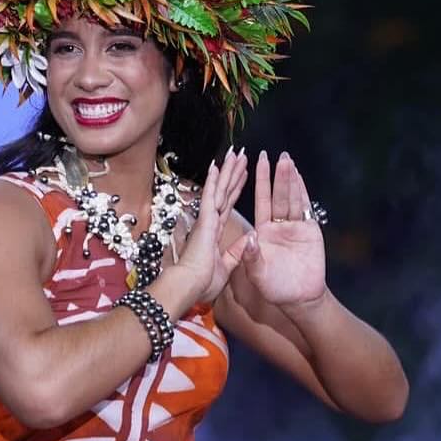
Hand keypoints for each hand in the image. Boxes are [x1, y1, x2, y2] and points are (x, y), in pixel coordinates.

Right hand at [171, 147, 250, 306]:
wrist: (190, 287)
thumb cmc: (203, 283)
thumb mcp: (227, 266)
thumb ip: (237, 252)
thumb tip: (250, 239)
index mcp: (215, 231)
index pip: (228, 204)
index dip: (235, 188)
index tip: (242, 174)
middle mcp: (210, 222)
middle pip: (225, 192)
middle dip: (232, 173)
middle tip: (239, 154)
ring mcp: (206, 220)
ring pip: (219, 190)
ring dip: (227, 171)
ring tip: (235, 153)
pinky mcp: (204, 221)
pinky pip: (210, 197)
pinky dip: (213, 182)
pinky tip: (216, 166)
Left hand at [242, 150, 325, 307]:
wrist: (299, 299)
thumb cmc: (275, 289)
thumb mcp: (257, 274)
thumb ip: (251, 257)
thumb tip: (249, 239)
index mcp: (262, 233)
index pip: (259, 202)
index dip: (258, 183)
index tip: (255, 164)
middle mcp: (278, 226)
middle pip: (276, 196)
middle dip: (275, 176)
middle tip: (273, 155)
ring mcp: (294, 227)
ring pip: (291, 199)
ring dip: (289, 180)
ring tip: (287, 161)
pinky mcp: (310, 231)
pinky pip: (306, 209)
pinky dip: (303, 193)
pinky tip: (300, 178)